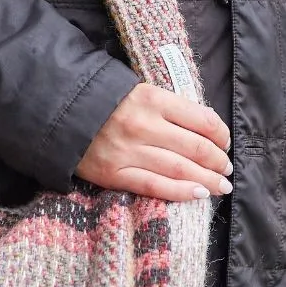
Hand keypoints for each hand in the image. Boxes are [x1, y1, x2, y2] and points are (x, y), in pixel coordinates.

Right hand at [76, 83, 232, 200]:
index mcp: (153, 99)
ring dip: (208, 180)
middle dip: (218, 161)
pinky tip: (199, 194)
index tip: (225, 143)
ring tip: (221, 186)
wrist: (59, 113)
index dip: (222, 135)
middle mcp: (144, 125)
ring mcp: (128, 152)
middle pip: (196, 148)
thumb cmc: (104, 102)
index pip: (203, 120)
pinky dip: (181, 192)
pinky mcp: (114, 174)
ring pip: (180, 170)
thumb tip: (208, 127)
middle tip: (226, 169)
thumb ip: (170, 107)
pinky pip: (155, 187)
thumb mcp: (140, 92)